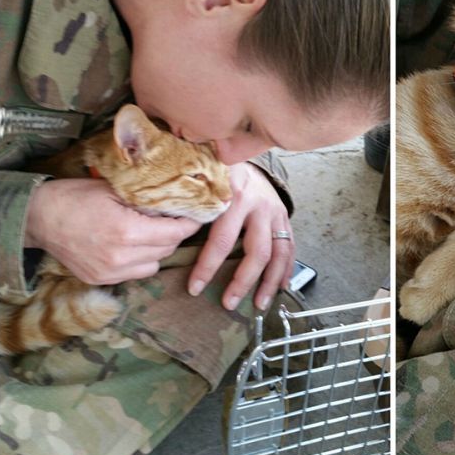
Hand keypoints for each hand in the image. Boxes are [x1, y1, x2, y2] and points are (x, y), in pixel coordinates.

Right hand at [26, 178, 200, 283]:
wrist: (39, 218)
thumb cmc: (76, 197)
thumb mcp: (115, 190)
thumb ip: (148, 201)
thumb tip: (178, 206)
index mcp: (127, 231)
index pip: (175, 232)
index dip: (189, 223)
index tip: (197, 215)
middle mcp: (121, 257)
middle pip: (168, 249)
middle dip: (175, 234)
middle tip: (174, 219)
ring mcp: (110, 272)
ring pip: (155, 264)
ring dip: (159, 249)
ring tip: (151, 232)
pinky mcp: (101, 280)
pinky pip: (136, 273)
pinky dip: (141, 260)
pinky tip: (133, 245)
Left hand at [187, 162, 294, 310]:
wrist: (244, 149)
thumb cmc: (216, 170)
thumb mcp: (202, 180)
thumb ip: (190, 203)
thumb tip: (164, 236)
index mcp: (233, 196)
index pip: (222, 239)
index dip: (208, 266)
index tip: (195, 288)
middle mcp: (259, 205)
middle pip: (256, 251)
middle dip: (243, 281)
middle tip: (228, 303)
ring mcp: (275, 212)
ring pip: (278, 253)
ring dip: (269, 282)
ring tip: (259, 305)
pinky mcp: (285, 216)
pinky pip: (290, 246)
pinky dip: (286, 269)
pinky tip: (280, 287)